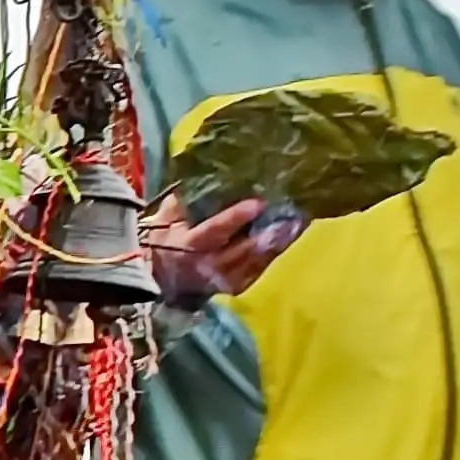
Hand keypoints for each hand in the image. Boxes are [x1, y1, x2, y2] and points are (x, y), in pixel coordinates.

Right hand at [136, 187, 304, 306]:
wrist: (159, 277)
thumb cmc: (164, 239)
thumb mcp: (167, 216)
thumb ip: (186, 198)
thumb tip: (209, 174)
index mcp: (190, 244)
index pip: (215, 230)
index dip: (236, 217)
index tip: (258, 202)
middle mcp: (210, 264)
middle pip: (245, 249)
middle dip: (271, 231)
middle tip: (294, 212)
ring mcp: (225, 279)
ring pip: (258, 259)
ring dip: (280, 240)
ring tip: (300, 220)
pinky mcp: (236, 285)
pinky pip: (261, 268)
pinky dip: (276, 251)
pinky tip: (290, 235)